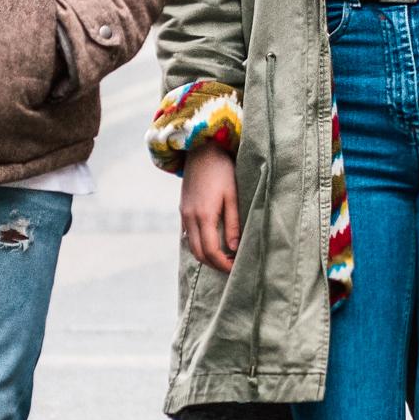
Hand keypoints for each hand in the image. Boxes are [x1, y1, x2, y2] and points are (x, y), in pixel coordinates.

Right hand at [179, 144, 239, 273]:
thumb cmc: (222, 170)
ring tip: (224, 257)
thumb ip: (233, 222)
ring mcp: (184, 214)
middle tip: (231, 267)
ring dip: (206, 256)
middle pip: (199, 253)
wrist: (201, 151)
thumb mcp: (233, 195)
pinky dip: (198, 245)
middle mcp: (190, 218)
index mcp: (204, 215)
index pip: (211, 251)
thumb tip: (234, 247)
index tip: (235, 269)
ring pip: (191, 246)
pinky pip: (188, 236)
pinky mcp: (183, 210)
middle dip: (214, 264)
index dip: (223, 264)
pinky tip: (212, 243)